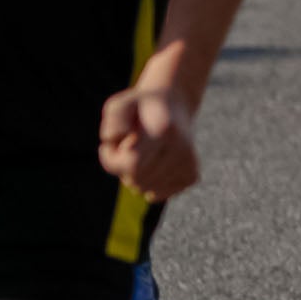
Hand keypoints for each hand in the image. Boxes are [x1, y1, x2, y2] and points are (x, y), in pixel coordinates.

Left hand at [98, 78, 200, 201]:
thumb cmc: (139, 107)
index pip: (132, 164)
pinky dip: (147, 183)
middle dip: (121, 167)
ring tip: (140, 153)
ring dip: (133, 176)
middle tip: (124, 148)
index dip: (112, 159)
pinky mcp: (192, 176)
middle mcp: (182, 149)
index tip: (108, 146)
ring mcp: (190, 164)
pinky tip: (151, 164)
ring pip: (147, 190)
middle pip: (137, 180)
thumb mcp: (120, 105)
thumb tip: (114, 139)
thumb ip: (114, 121)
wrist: (174, 106)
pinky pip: (157, 194)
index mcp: (164, 130)